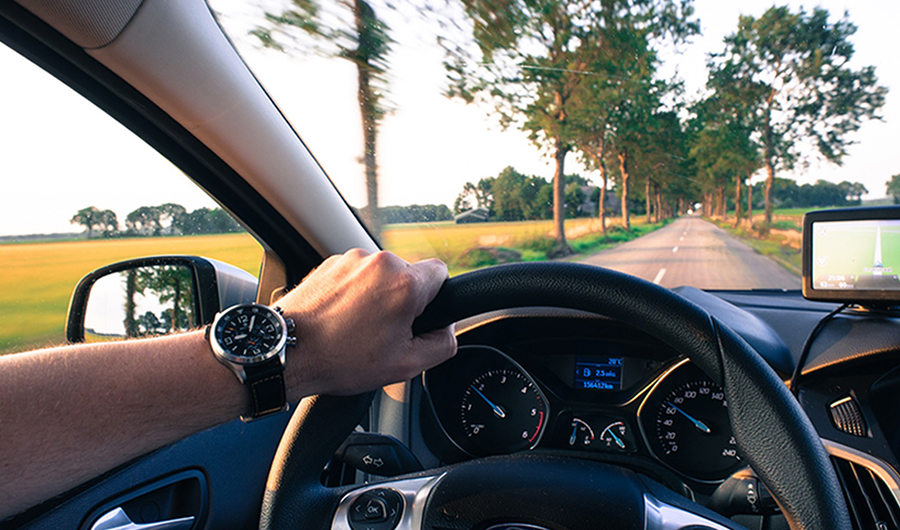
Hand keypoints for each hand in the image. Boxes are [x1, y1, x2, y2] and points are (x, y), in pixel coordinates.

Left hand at [276, 249, 456, 397]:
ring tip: (356, 328)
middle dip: (402, 301)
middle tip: (384, 332)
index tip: (418, 317)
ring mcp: (352, 259)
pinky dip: (354, 293)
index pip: (441, 272)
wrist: (288, 352)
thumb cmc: (341, 360)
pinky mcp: (330, 263)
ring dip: (376, 297)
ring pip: (381, 276)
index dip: (435, 298)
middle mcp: (380, 263)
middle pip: (409, 275)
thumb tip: (448, 330)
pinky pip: (356, 275)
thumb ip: (442, 344)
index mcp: (404, 284)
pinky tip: (341, 318)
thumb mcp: (406, 365)